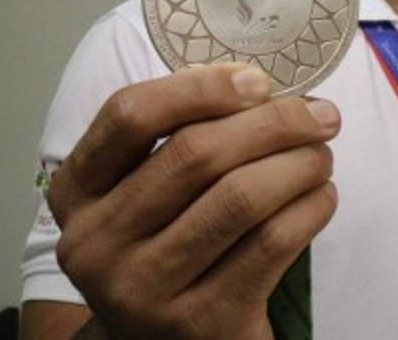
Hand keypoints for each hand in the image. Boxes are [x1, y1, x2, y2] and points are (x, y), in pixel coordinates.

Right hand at [46, 63, 339, 338]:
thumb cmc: (165, 245)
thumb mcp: (145, 193)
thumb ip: (181, 136)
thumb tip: (257, 85)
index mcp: (76, 192)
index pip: (130, 115)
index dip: (200, 87)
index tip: (258, 81)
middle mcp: (97, 243)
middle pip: (194, 154)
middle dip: (273, 123)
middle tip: (320, 116)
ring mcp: (144, 289)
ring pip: (239, 198)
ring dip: (299, 164)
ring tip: (321, 155)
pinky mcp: (201, 322)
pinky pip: (271, 244)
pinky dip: (310, 208)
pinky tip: (321, 196)